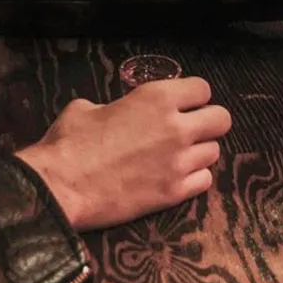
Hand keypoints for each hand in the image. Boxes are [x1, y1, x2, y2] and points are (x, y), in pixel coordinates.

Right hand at [16, 77, 230, 230]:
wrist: (61, 186)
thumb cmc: (69, 142)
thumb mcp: (88, 107)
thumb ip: (115, 106)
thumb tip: (117, 112)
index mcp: (155, 98)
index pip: (202, 88)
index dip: (192, 96)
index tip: (181, 103)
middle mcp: (176, 127)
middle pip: (222, 119)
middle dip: (208, 122)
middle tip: (189, 129)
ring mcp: (178, 162)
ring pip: (215, 151)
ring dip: (199, 151)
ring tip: (178, 156)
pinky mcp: (174, 193)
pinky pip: (204, 180)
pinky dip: (194, 178)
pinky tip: (175, 176)